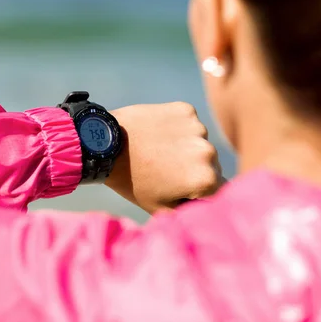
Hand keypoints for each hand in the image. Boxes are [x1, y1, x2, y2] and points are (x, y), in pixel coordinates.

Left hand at [107, 102, 224, 213]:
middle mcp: (207, 151)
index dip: (195, 191)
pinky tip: (156, 134)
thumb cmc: (132, 181)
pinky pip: (188, 123)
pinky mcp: (186, 110)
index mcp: (206, 179)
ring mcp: (197, 127)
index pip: (215, 189)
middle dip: (192, 169)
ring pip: (199, 142)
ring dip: (185, 147)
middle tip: (163, 169)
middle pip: (211, 165)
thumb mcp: (161, 209)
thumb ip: (190, 212)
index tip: (174, 187)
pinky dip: (177, 128)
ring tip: (157, 151)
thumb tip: (209, 211)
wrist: (105, 144)